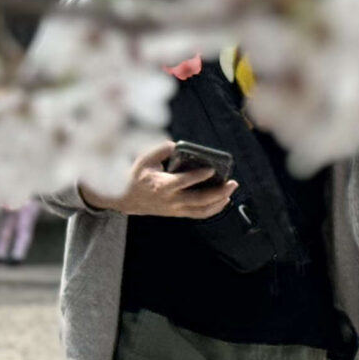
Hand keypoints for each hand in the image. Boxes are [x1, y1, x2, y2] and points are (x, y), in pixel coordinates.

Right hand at [86, 142, 236, 219]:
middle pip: (199, 199)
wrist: (126, 198)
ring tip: (231, 191)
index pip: (183, 182)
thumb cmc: (137, 175)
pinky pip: (198, 214)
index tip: (211, 169)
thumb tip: (175, 145)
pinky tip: (223, 201)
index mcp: (162, 185)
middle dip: (218, 192)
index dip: (198, 176)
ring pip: (201, 210)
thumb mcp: (144, 159)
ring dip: (219, 202)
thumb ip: (160, 149)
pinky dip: (212, 210)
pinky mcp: (177, 213)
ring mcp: (175, 208)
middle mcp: (171, 199)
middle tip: (232, 183)